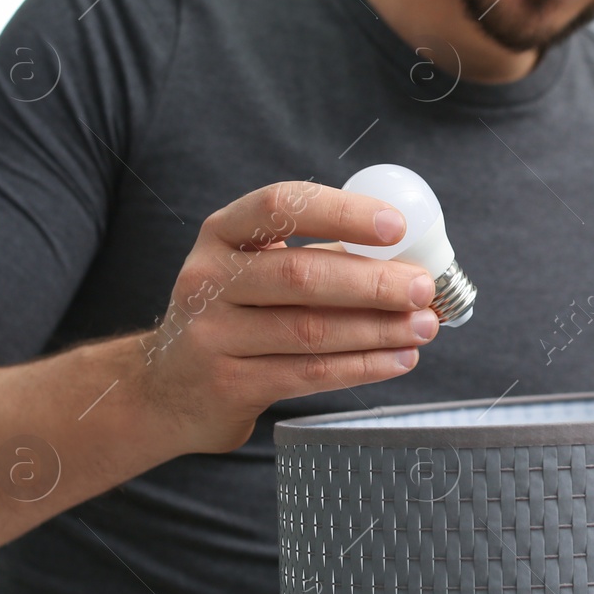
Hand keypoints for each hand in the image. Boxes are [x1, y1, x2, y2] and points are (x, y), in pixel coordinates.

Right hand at [134, 180, 439, 453]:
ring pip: (310, 330)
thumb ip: (321, 257)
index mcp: (223, 233)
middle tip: (424, 287)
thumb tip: (409, 262)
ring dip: (378, 329)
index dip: (341, 213)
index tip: (395, 225)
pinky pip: (309, 373)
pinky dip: (363, 366)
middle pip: (300, 274)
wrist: (169, 388)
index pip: (280, 205)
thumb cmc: (236, 315)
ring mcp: (213, 334)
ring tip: (424, 326)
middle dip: (373, 282)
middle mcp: (209, 278)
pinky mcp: (229, 384)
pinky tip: (399, 359)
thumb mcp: (256, 270)